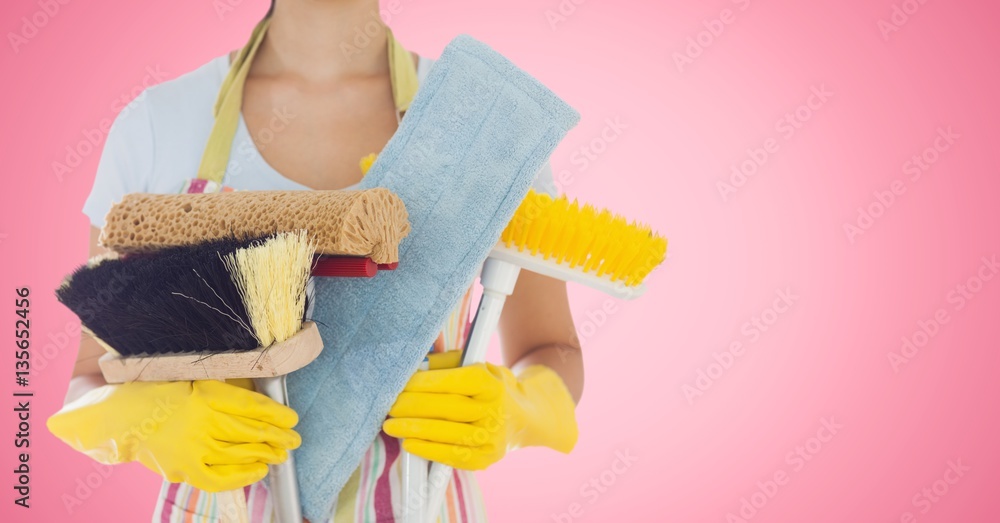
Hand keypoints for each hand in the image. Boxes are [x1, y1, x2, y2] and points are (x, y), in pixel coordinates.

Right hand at [47, 380, 299, 491]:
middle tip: (294, 440)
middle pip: (252, 431)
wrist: (114, 416)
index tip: (291, 419)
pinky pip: (219, 478)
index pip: (253, 406)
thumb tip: (255, 401)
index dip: (276, 415)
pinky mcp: (183, 467)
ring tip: (280, 455)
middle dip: (278, 437)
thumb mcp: (189, 378)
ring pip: (240, 454)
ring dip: (265, 455)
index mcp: (206, 393)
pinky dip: (242, 477)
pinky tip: (257, 472)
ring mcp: (193, 447)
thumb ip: (221, 388)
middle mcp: (203, 420)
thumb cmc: (153, 391)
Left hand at [383, 353, 577, 469]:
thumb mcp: (476, 366)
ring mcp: (492, 437)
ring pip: (446, 433)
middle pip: (446, 408)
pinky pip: (452, 456)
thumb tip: (416, 364)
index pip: (453, 381)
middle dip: (412, 407)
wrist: (524, 417)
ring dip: (413, 430)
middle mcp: (495, 410)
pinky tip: (409, 444)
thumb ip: (446, 363)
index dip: (423, 383)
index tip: (401, 383)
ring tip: (390, 426)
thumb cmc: (491, 388)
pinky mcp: (486, 458)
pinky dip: (427, 450)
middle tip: (389, 406)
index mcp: (492, 383)